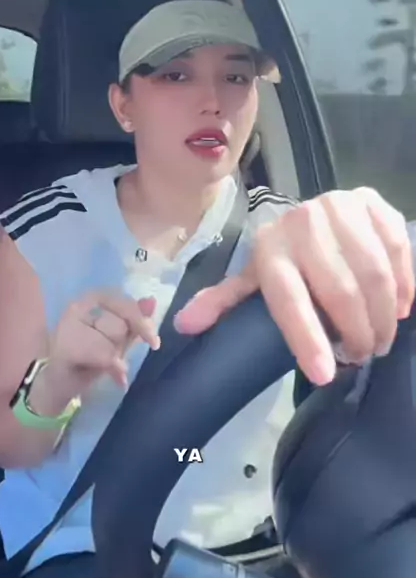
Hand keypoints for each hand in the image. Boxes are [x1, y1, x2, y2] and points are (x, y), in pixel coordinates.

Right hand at [31, 291, 159, 413]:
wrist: (60, 383)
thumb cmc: (90, 357)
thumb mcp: (118, 339)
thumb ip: (134, 321)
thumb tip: (151, 302)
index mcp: (93, 298)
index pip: (126, 304)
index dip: (141, 323)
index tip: (154, 343)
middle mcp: (78, 304)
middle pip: (120, 325)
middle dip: (120, 345)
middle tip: (106, 355)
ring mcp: (68, 323)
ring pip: (111, 341)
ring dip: (112, 358)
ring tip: (98, 362)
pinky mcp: (65, 344)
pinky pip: (102, 355)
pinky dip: (109, 367)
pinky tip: (103, 373)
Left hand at [174, 188, 414, 385]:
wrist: (315, 216)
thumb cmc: (284, 259)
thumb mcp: (255, 279)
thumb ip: (225, 302)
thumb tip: (183, 325)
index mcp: (269, 249)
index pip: (288, 300)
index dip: (307, 339)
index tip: (326, 375)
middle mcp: (303, 223)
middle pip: (341, 292)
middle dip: (358, 334)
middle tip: (364, 355)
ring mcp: (340, 208)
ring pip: (374, 274)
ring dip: (384, 316)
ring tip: (381, 338)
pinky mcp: (372, 202)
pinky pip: (398, 250)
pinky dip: (405, 285)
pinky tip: (400, 308)